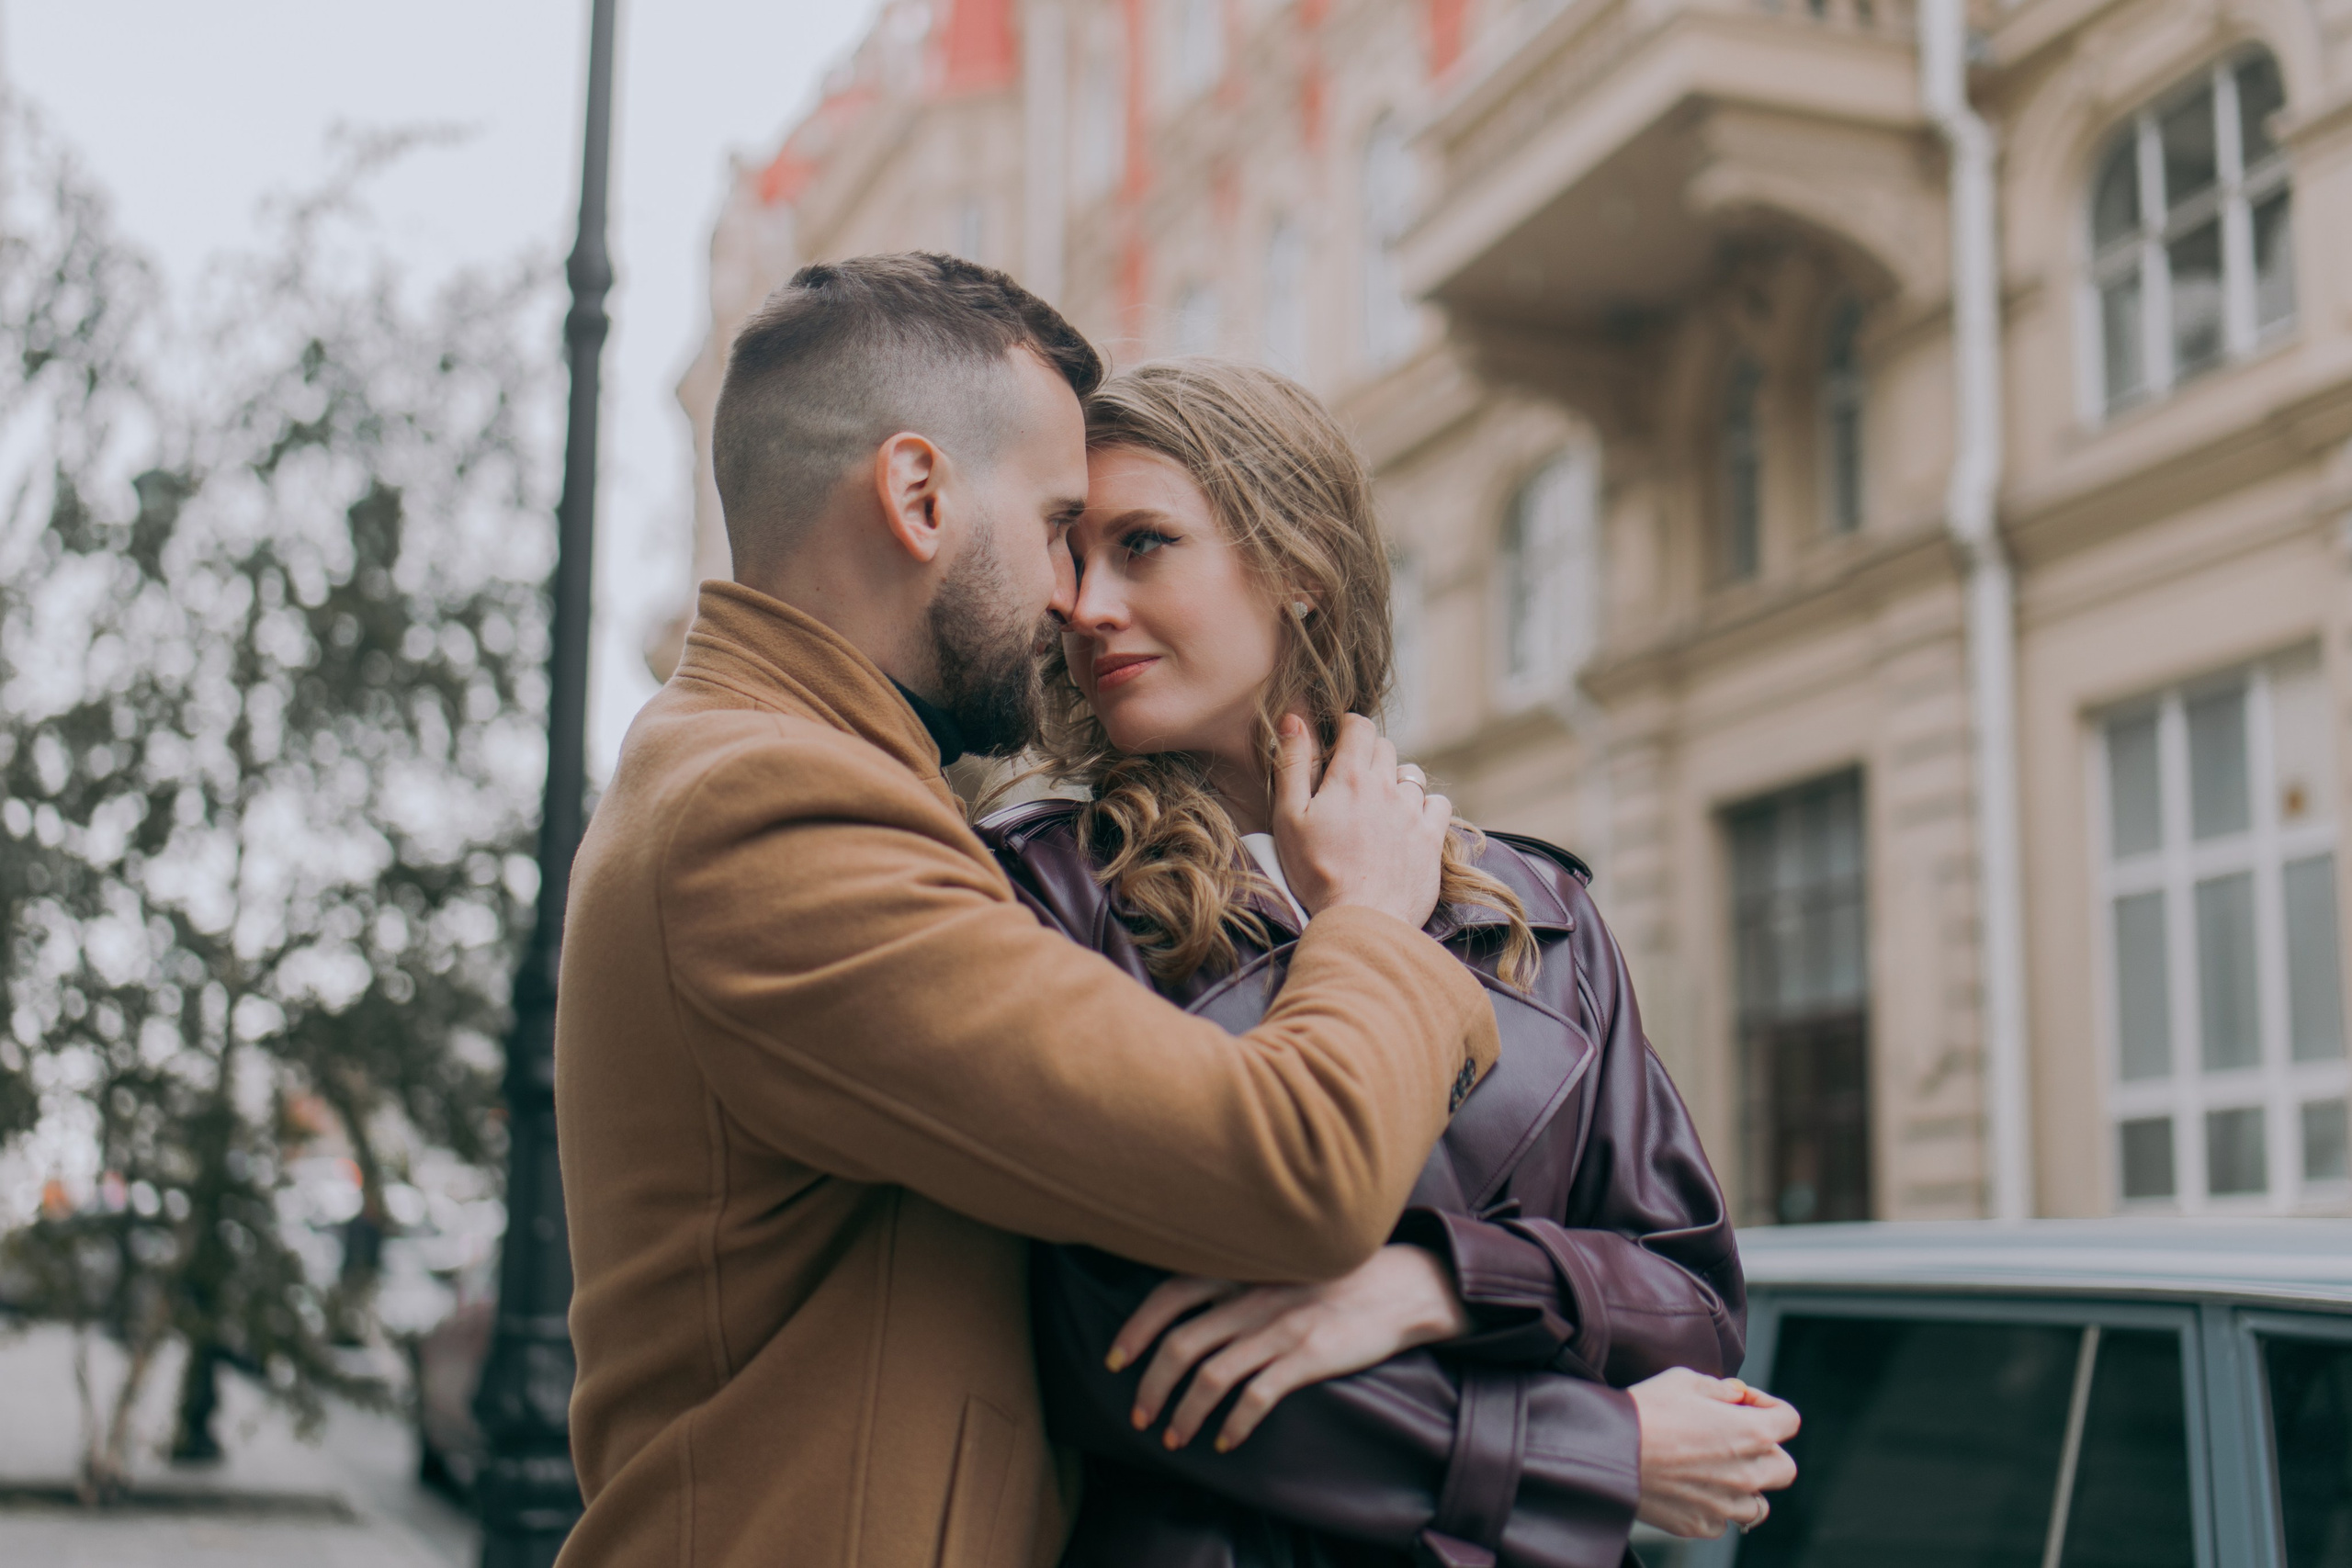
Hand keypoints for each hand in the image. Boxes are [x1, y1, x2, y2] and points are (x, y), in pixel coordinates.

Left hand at [1106, 1245, 1471, 1452]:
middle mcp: (1253, 1295)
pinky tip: (1225, 1440)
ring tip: (1175, 1437)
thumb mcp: (1279, 1266)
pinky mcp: (1308, 1356)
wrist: (1400, 1286)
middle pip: (1181, 1342)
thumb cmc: (1334, 1279)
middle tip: (1139, 1414)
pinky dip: (1233, 1424)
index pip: (1170, 1294)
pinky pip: (1257, 1396)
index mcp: (1242, 1269)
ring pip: (1211, 1376)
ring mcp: (1280, 1326)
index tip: (1116, 1359)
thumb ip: (1238, 1280)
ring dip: (1184, 1413)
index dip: (1136, 1328)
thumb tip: (1189, 1310)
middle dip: (1150, 1384)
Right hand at [1272, 712, 1451, 927]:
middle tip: (1349, 786)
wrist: (1362, 918)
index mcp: (1350, 776)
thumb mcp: (1288, 817)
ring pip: (1412, 775)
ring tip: (1378, 808)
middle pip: (1385, 748)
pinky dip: (1426, 807)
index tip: (1338, 747)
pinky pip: (1438, 804)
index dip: (1348, 729)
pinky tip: (1408, 824)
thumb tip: (1293, 718)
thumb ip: (1291, 765)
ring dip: (1396, 782)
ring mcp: (1413, 812)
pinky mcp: (1432, 838)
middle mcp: (1388, 786)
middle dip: (1368, 756)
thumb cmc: (1317, 872)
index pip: (1359, 726)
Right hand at [1629, 1367, 1800, 1537]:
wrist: (1607, 1452)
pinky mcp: (1700, 1524)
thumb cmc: (1645, 1410)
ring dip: (1744, 1488)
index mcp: (1751, 1432)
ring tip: (1714, 1471)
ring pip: (1758, 1505)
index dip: (1768, 1405)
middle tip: (1733, 1439)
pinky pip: (1722, 1521)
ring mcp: (1725, 1504)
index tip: (1741, 1401)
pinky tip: (1689, 1489)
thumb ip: (1718, 1388)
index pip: (1789, 1420)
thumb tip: (1733, 1396)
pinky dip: (1713, 1508)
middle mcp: (1747, 1473)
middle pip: (1784, 1468)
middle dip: (1766, 1451)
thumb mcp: (1683, 1380)